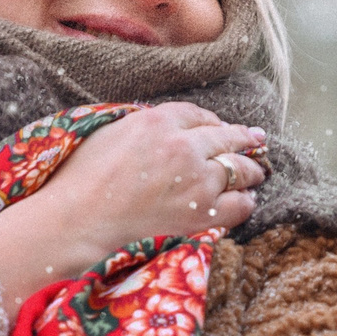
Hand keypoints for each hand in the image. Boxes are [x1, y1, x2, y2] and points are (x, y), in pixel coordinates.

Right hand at [0, 104, 267, 311]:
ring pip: (241, 169)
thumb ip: (145, 125)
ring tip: (258, 172)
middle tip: (257, 140)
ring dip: (252, 169)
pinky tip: (246, 200)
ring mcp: (198, 181)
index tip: (221, 127)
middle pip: (229, 138)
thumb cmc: (82, 178)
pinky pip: (240, 204)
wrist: (78, 220)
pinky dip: (246, 201)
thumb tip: (167, 127)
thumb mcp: (109, 132)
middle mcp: (185, 147)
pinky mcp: (203, 213)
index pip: (199, 115)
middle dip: (246, 139)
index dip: (213, 122)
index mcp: (158, 122)